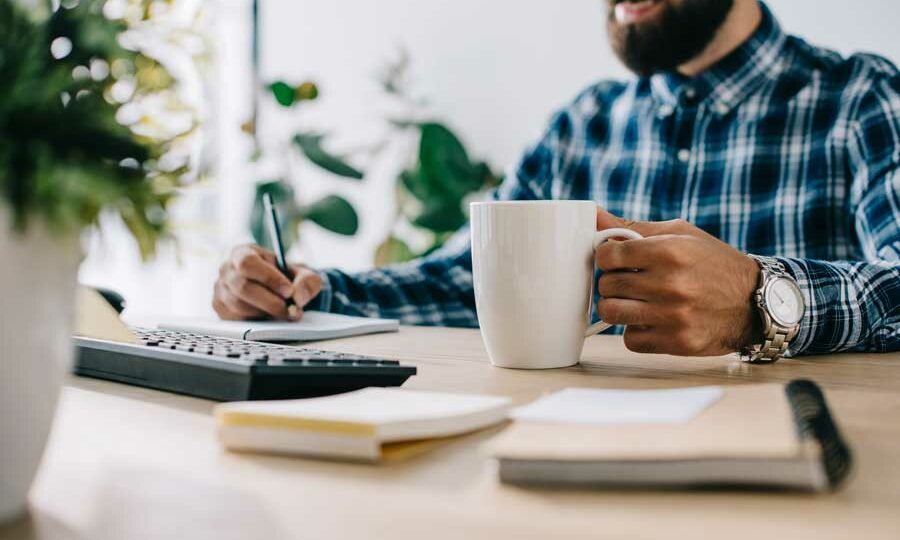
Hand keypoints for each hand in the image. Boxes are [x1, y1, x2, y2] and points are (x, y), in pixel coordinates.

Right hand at [213, 244, 322, 320]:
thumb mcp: (302, 274)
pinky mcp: (220, 308)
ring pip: (240, 306)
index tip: (289, 291)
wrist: (277, 290)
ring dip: (265, 313)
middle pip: (243, 287)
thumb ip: (307, 281)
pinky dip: (256, 321)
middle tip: (291, 310)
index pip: (248, 263)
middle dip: (270, 302)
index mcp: (243, 252)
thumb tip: (298, 297)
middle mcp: (227, 269)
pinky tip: (269, 317)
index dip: (268, 278)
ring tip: (284, 313)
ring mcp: (220, 289)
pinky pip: (236, 319)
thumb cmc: (286, 278)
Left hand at [594, 209, 760, 355]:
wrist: (755, 302)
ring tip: (634, 301)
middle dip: (613, 282)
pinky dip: (636, 331)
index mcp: (669, 252)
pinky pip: (630, 339)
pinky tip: (652, 320)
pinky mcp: (676, 342)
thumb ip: (632, 227)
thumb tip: (593, 215)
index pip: (607, 255)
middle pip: (607, 285)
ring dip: (618, 307)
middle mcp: (671, 285)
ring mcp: (673, 317)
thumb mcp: (679, 234)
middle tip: (630, 281)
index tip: (619, 260)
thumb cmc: (712, 262)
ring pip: (611, 313)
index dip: (608, 257)